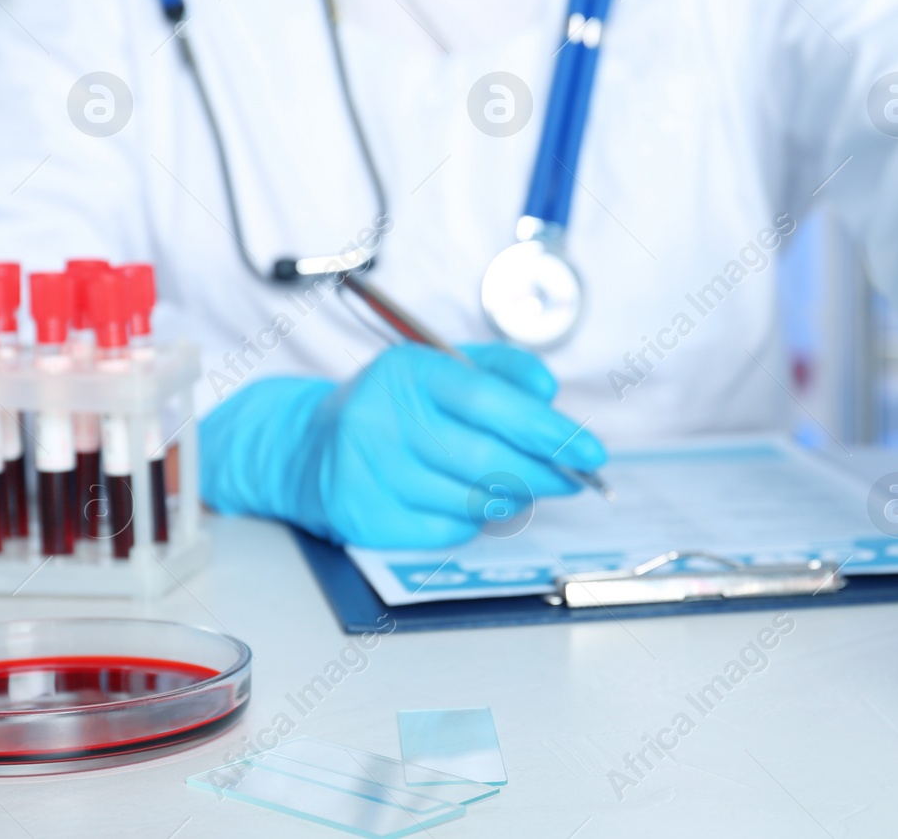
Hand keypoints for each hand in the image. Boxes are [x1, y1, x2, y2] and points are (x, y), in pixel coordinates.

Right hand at [201, 342, 605, 547]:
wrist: (307, 449)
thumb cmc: (393, 405)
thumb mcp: (439, 366)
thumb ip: (501, 371)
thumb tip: (549, 395)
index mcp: (406, 373)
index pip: (487, 401)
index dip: (545, 429)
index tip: (589, 450)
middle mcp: (382, 423)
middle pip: (486, 459)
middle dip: (543, 473)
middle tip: (574, 476)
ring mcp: (371, 475)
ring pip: (472, 501)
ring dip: (513, 497)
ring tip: (526, 484)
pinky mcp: (366, 520)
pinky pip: (447, 530)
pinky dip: (474, 519)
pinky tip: (474, 501)